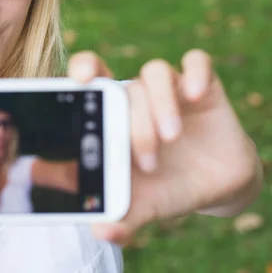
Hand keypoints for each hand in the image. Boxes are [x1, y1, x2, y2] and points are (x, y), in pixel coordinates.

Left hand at [68, 50, 262, 245]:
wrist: (213, 184)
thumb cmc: (166, 187)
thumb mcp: (143, 205)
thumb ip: (121, 216)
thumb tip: (101, 232)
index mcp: (113, 115)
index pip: (91, 77)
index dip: (83, 69)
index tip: (82, 79)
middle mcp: (137, 96)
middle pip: (123, 86)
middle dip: (131, 121)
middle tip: (145, 161)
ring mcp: (169, 89)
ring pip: (155, 74)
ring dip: (160, 105)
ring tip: (170, 139)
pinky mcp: (204, 86)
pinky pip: (197, 62)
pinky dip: (195, 72)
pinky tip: (195, 95)